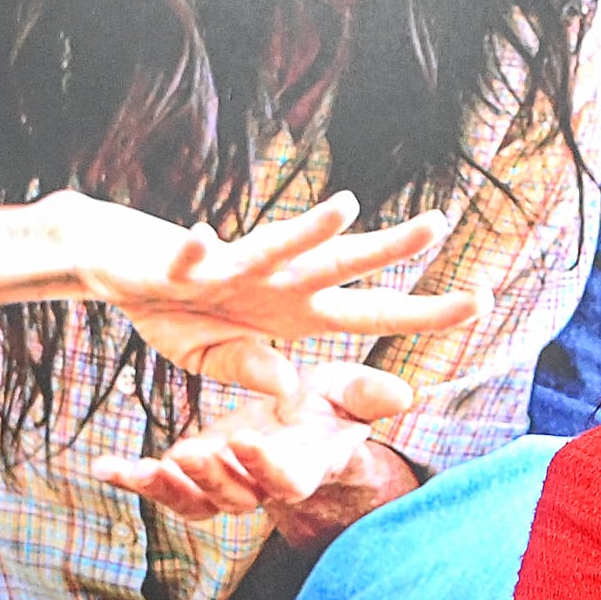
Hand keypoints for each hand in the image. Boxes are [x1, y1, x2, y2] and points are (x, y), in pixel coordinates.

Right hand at [54, 191, 483, 393]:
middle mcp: (278, 280)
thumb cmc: (179, 308)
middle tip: (439, 223)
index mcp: (296, 309)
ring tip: (343, 208)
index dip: (425, 310)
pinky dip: (194, 251)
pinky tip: (199, 238)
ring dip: (308, 228)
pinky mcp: (183, 263)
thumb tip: (290, 391)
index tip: (482, 302)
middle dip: (389, 248)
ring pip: (279, 243)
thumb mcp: (217, 358)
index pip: (373, 312)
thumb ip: (255, 370)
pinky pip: (191, 257)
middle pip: (344, 265)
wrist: (118, 266)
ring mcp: (234, 266)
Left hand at [88, 361, 415, 522]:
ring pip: (194, 503)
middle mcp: (261, 487)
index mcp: (303, 467)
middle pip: (235, 497)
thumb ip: (372, 393)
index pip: (287, 480)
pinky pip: (159, 490)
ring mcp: (224, 487)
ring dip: (167, 489)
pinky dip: (130, 480)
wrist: (299, 423)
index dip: (268, 468)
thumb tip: (405, 395)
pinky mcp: (192, 478)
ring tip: (140, 468)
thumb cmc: (330, 406)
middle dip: (211, 479)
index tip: (247, 442)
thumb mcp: (352, 390)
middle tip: (189, 454)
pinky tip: (102, 466)